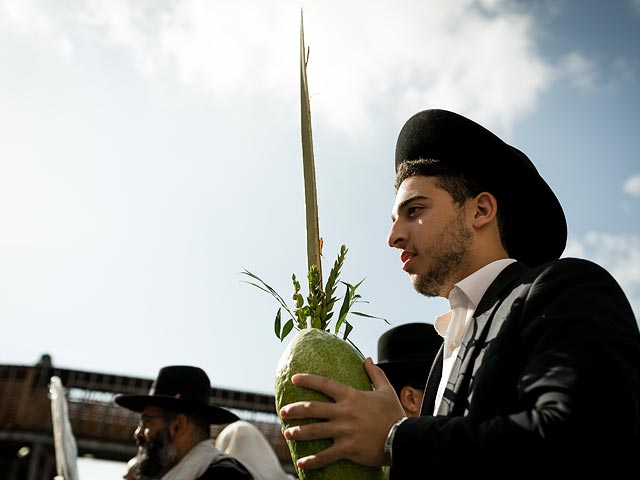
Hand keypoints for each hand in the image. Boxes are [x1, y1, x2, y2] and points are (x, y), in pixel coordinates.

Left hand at [279, 357, 405, 469]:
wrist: (403, 438)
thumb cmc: (394, 414)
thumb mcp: (386, 390)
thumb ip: (375, 374)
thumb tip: (367, 359)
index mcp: (351, 396)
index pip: (325, 384)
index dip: (308, 380)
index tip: (294, 378)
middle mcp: (344, 412)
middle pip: (313, 408)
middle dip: (295, 410)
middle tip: (283, 411)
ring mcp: (344, 431)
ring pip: (314, 431)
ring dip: (298, 432)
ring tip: (287, 433)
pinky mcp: (347, 448)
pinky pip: (326, 455)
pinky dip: (312, 460)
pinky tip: (302, 462)